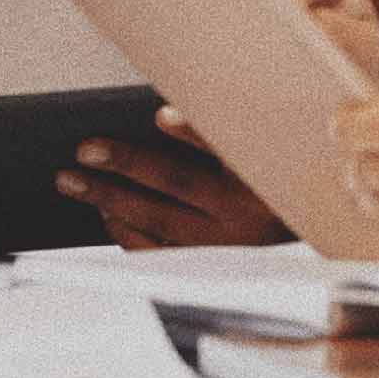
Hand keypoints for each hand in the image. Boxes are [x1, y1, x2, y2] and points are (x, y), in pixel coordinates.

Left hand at [57, 104, 291, 247]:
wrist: (303, 232)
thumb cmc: (268, 179)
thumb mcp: (260, 151)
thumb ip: (220, 132)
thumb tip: (162, 109)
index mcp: (259, 176)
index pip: (222, 147)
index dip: (192, 132)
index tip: (160, 116)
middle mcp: (245, 213)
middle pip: (177, 183)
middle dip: (125, 163)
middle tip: (84, 149)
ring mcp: (227, 246)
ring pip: (161, 222)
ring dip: (113, 200)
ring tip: (75, 182)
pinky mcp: (212, 268)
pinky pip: (162, 253)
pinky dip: (129, 234)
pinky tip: (106, 215)